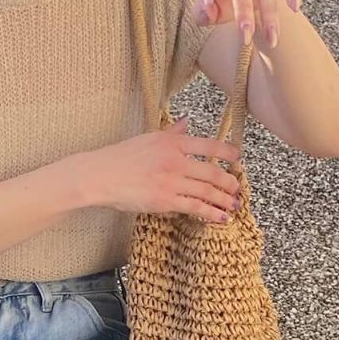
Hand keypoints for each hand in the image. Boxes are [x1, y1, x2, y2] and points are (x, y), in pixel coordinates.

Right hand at [80, 119, 241, 221]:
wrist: (100, 175)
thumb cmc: (120, 157)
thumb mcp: (148, 138)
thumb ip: (171, 132)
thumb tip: (186, 121)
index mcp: (172, 142)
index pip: (209, 146)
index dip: (228, 153)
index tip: (238, 159)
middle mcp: (175, 159)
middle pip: (213, 172)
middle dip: (230, 183)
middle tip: (238, 189)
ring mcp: (171, 180)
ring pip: (208, 192)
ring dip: (226, 200)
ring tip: (235, 206)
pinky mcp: (166, 200)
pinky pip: (196, 207)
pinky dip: (212, 214)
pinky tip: (222, 218)